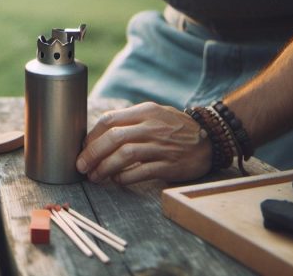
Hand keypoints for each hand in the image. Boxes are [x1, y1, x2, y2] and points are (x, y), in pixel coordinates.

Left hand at [76, 102, 211, 184]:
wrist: (211, 138)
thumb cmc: (177, 128)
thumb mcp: (155, 114)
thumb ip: (131, 121)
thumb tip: (99, 136)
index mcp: (146, 111)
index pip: (110, 120)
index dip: (92, 136)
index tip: (83, 148)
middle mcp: (152, 126)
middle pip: (114, 137)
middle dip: (92, 153)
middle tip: (82, 166)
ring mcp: (162, 146)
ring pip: (125, 155)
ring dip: (105, 167)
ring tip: (96, 176)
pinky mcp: (170, 165)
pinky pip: (141, 172)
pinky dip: (124, 178)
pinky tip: (117, 180)